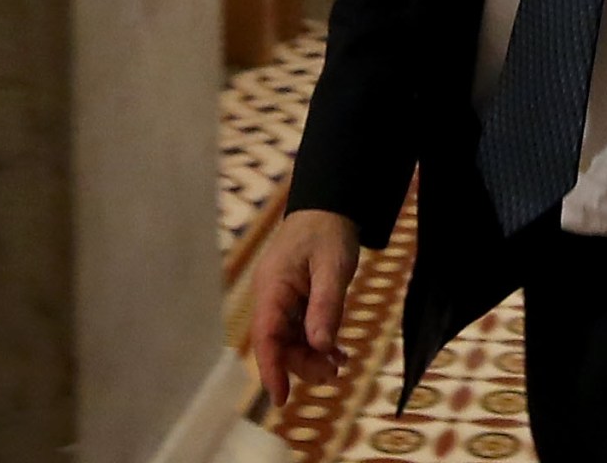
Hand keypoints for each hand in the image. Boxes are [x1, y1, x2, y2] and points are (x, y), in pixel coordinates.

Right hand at [248, 208, 363, 410]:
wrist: (328, 209)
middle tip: (336, 373)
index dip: (271, 369)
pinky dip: (318, 344)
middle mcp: (271, 297)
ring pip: (290, 341)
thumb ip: (326, 307)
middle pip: (279, 344)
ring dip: (312, 356)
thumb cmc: (327, 233)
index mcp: (273, 287)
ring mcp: (281, 300)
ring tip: (341, 363)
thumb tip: (320, 346)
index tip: (280, 398)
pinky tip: (338, 352)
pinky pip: (300, 331)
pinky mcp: (293, 301)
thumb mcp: (332, 269)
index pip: (265, 336)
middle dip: (303, 364)